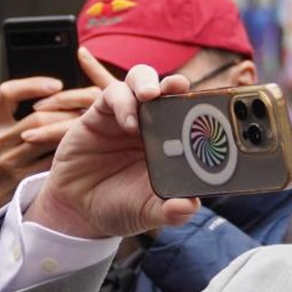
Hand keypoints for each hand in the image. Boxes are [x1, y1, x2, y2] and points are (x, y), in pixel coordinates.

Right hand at [0, 48, 115, 247]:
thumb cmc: (1, 172)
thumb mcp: (1, 143)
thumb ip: (21, 121)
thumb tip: (62, 94)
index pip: (7, 93)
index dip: (33, 84)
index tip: (57, 84)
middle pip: (39, 115)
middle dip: (70, 110)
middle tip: (94, 107)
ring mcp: (9, 163)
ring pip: (48, 137)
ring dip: (74, 129)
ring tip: (94, 126)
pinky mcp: (22, 182)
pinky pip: (53, 162)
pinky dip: (71, 153)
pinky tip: (87, 150)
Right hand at [26, 65, 198, 238]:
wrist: (79, 211)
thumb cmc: (122, 205)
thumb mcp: (149, 212)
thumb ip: (171, 211)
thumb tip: (190, 207)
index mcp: (173, 141)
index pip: (192, 112)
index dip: (202, 103)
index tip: (213, 103)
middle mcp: (153, 123)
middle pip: (168, 87)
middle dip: (176, 83)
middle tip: (179, 87)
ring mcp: (127, 115)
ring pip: (140, 80)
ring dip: (148, 82)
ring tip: (150, 96)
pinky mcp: (100, 114)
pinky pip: (113, 95)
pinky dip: (123, 103)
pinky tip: (128, 123)